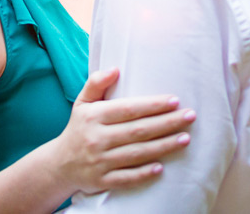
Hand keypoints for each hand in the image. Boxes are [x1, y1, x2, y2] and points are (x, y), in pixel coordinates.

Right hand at [52, 68, 193, 193]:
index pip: (128, 109)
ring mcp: (99, 161)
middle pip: (138, 130)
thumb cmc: (78, 128)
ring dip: (163, 146)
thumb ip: (96, 83)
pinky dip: (143, 174)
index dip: (153, 105)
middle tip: (190, 116)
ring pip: (136, 154)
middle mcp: (96, 138)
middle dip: (167, 123)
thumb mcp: (82, 103)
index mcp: (93, 116)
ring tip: (185, 138)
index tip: (175, 100)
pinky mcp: (101, 181)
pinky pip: (126, 178)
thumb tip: (115, 69)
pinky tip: (161, 168)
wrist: (59, 165)